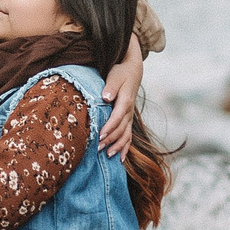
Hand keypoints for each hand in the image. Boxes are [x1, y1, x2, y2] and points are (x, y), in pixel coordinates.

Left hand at [99, 37, 144, 156]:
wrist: (132, 70)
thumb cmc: (120, 72)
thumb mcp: (115, 75)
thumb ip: (111, 87)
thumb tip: (106, 97)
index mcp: (125, 101)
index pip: (117, 117)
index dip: (109, 127)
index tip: (99, 135)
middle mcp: (129, 111)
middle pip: (120, 129)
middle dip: (109, 140)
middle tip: (97, 149)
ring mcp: (129, 116)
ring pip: (126, 135)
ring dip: (117, 146)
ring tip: (107, 155)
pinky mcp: (128, 119)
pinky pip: (129, 136)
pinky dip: (125, 148)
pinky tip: (120, 158)